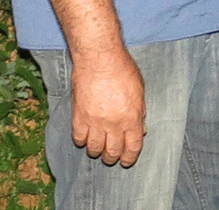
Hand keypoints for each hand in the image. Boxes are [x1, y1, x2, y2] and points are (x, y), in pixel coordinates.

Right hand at [70, 47, 145, 165]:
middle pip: (112, 152)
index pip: (132, 148)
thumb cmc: (121, 68)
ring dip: (96, 151)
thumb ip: (139, 112)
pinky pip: (78, 137)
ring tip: (96, 148)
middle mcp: (114, 124)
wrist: (99, 57)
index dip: (129, 158)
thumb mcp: (139, 90)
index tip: (125, 161)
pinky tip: (83, 136)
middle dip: (111, 157)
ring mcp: (95, 121)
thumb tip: (139, 129)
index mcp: (131, 118)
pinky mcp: (79, 115)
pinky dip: (81, 140)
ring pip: (94, 148)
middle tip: (109, 156)